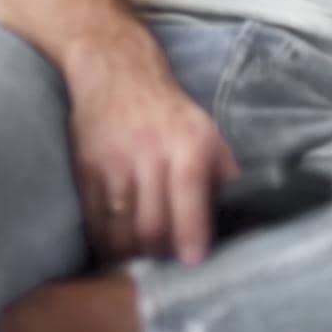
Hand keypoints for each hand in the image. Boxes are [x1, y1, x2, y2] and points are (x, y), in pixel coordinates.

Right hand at [66, 37, 240, 265]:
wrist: (117, 70)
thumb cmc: (168, 109)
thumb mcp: (206, 130)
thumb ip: (224, 171)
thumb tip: (245, 212)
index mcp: (187, 142)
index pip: (188, 192)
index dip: (191, 232)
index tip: (194, 260)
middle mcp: (150, 152)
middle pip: (151, 225)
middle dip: (161, 254)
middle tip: (168, 260)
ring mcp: (113, 163)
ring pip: (120, 231)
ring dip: (133, 254)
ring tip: (144, 255)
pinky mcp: (85, 170)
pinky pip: (94, 223)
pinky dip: (106, 243)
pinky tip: (117, 243)